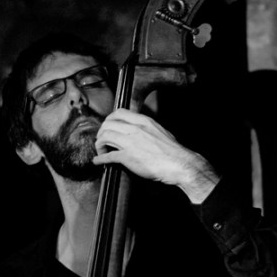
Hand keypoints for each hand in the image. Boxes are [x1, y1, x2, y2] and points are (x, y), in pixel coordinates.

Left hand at [93, 107, 218, 202]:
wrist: (179, 164)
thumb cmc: (172, 151)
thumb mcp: (159, 131)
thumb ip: (146, 128)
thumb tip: (139, 130)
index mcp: (143, 121)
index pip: (118, 113)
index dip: (109, 120)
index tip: (107, 127)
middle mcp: (134, 129)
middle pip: (107, 124)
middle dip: (101, 132)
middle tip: (102, 140)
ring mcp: (130, 142)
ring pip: (104, 137)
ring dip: (99, 145)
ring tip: (101, 151)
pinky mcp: (127, 157)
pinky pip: (107, 156)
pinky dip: (99, 158)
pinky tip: (97, 161)